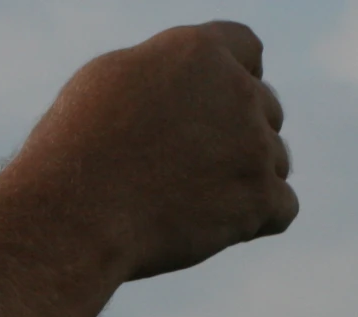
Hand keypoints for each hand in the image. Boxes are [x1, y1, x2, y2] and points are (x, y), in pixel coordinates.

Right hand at [7, 22, 296, 281]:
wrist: (74, 214)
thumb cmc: (75, 152)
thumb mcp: (110, 85)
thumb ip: (165, 77)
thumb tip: (188, 91)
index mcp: (199, 51)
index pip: (248, 49)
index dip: (233, 79)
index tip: (213, 108)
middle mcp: (237, 89)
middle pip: (266, 109)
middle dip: (238, 136)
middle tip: (185, 170)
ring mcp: (253, 144)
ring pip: (277, 160)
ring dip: (246, 180)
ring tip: (189, 203)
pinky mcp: (259, 198)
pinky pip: (284, 209)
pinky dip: (256, 220)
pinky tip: (218, 226)